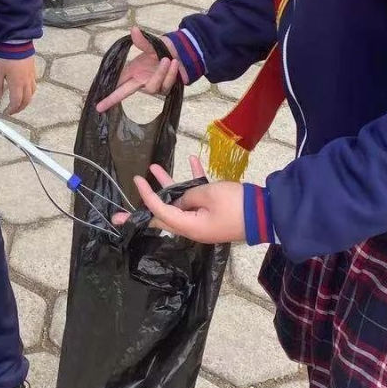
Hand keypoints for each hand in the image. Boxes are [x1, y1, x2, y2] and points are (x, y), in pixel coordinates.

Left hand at [0, 54, 36, 114]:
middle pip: (27, 100)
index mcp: (17, 83)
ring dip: (26, 100)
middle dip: (20, 108)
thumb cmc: (5, 55)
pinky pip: (33, 84)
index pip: (16, 102)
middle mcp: (26, 81)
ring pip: (32, 93)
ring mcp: (31, 75)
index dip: (12, 109)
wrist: (16, 41)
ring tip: (19, 102)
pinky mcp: (33, 69)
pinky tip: (24, 89)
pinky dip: (30, 91)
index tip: (6, 112)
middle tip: (13, 111)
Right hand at [95, 26, 185, 111]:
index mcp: (133, 72)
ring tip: (167, 59)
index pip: (117, 84)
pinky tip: (174, 63)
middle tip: (99, 107)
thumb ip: (142, 41)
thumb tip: (134, 29)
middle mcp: (141, 82)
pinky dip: (170, 73)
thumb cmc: (162, 51)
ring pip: (152, 87)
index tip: (97, 105)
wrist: (181, 53)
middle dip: (112, 99)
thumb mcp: (151, 45)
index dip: (108, 95)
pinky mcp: (165, 89)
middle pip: (125, 92)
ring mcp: (153, 87)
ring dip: (159, 73)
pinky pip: (166, 84)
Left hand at [112, 158, 245, 243]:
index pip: (160, 212)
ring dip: (168, 184)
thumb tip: (180, 198)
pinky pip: (199, 195)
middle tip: (118, 216)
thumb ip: (188, 195)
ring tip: (153, 167)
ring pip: (179, 201)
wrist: (268, 213)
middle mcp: (193, 226)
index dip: (146, 196)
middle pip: (163, 216)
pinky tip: (191, 161)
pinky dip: (194, 179)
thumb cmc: (235, 204)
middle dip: (142, 210)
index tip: (136, 182)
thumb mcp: (208, 195)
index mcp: (189, 227)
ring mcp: (204, 219)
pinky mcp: (216, 211)